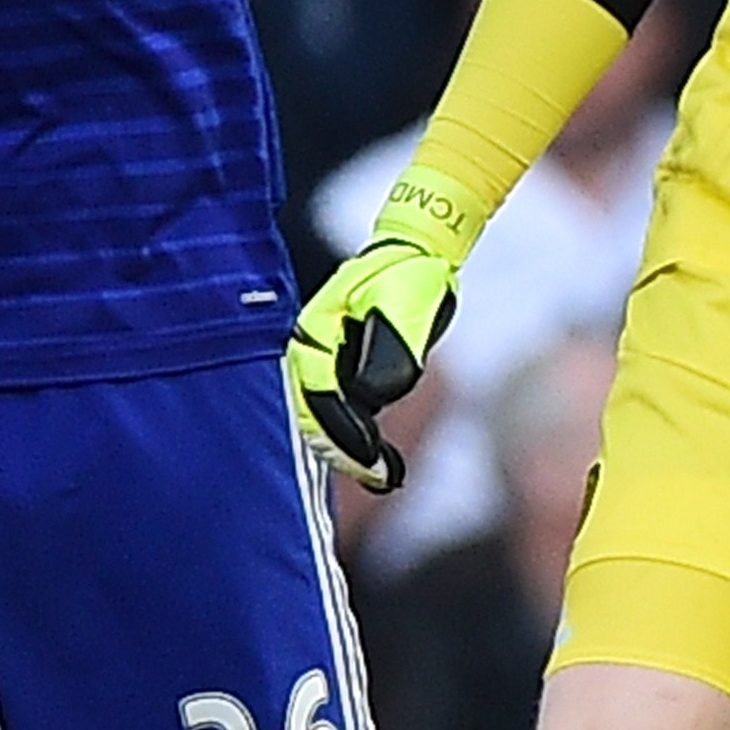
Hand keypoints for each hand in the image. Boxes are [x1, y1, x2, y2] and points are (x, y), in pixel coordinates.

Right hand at [288, 168, 476, 492]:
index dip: (339, 426)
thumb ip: (392, 346)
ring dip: (347, 448)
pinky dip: (357, 437)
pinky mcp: (344, 368)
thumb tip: (374, 395)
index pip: (317, 389)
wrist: (417, 253)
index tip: (366, 453)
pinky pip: (342, 409)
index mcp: (316, 328)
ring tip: (380, 477)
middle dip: (339, 448)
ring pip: (323, 414)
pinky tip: (381, 463)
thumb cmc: (410, 273)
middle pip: (312, 410)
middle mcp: (312, 346)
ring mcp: (325, 358)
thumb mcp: (405, 303)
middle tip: (374, 475)